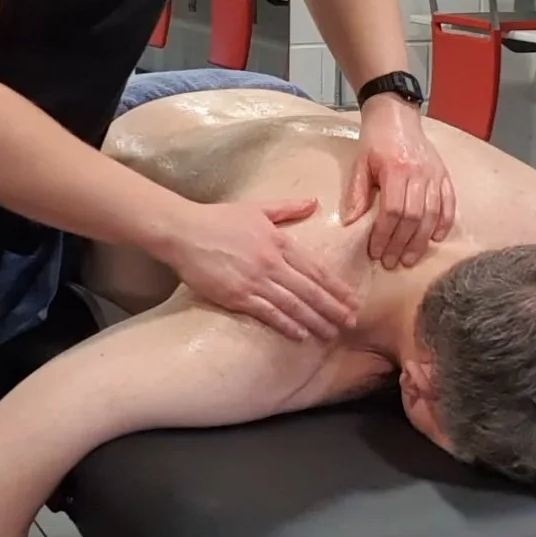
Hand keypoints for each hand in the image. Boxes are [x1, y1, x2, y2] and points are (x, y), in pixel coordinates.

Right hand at [163, 197, 358, 342]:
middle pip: (310, 290)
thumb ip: (288, 208)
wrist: (183, 231)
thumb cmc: (219, 218)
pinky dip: (286, 325)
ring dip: (315, 320)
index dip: (336, 286)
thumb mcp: (257, 208)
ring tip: (332, 333)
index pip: (316, 268)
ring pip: (293, 304)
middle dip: (333, 308)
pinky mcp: (237, 296)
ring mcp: (255, 280)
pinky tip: (300, 334)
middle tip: (351, 323)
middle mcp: (272, 262)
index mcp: (279, 241)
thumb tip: (313, 202)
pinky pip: (268, 313)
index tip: (352, 299)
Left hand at [342, 97, 455, 268]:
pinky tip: (436, 238)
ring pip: (432, 213)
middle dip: (402, 243)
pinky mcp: (443, 173)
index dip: (385, 234)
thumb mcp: (359, 163)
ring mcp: (434, 173)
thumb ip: (357, 193)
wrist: (395, 114)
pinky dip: (444, 222)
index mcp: (396, 169)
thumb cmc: (375, 140)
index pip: (393, 210)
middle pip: (414, 216)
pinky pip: (449, 202)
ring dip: (421, 240)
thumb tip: (350, 223)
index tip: (376, 251)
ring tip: (410, 258)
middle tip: (392, 262)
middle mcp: (419, 172)